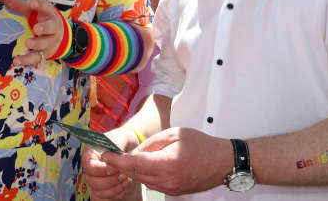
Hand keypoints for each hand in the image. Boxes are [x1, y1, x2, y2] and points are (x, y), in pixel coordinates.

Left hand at [1, 0, 66, 66]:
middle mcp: (53, 29)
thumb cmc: (45, 21)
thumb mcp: (35, 13)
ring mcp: (49, 43)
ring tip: (28, 43)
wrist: (61, 39)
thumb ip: (20, 6)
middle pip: (50, 28)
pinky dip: (25, 60)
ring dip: (36, 44)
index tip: (33, 3)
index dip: (41, 6)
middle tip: (36, 28)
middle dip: (44, 28)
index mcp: (50, 15)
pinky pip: (35, 58)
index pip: (47, 8)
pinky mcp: (44, 54)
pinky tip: (16, 61)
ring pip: (44, 44)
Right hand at [82, 129, 142, 199]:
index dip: (101, 170)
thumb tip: (107, 156)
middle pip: (93, 181)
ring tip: (128, 178)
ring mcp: (97, 179)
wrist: (134, 150)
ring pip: (100, 191)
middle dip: (111, 180)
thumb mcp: (122, 136)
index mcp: (91, 153)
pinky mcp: (105, 188)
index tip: (115, 168)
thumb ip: (115, 143)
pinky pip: (108, 196)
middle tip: (124, 174)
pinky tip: (128, 183)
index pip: (89, 166)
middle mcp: (91, 168)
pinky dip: (120, 192)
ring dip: (116, 187)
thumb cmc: (125, 141)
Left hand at [100, 127, 232, 195]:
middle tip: (111, 155)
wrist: (223, 162)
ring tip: (131, 157)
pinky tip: (148, 164)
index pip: (133, 164)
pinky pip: (153, 184)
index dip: (116, 160)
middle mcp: (167, 181)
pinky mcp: (174, 192)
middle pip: (135, 174)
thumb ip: (150, 144)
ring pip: (143, 180)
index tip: (105, 155)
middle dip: (122, 165)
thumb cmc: (201, 145)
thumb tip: (133, 152)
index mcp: (166, 164)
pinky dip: (147, 175)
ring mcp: (171, 189)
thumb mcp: (173, 134)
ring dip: (135, 170)